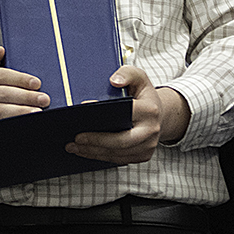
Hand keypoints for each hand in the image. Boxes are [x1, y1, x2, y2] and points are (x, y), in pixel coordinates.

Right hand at [0, 46, 48, 139]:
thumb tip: (1, 49)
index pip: (1, 75)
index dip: (20, 79)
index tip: (36, 83)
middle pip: (3, 94)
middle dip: (26, 96)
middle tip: (44, 99)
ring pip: (0, 111)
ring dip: (20, 112)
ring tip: (37, 112)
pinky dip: (7, 126)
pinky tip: (21, 126)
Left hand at [64, 66, 187, 163]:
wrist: (160, 115)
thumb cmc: (143, 96)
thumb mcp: (138, 78)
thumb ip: (127, 74)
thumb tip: (114, 81)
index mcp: (150, 110)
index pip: (124, 113)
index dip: (102, 115)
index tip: (82, 112)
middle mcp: (151, 130)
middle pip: (120, 141)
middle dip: (95, 141)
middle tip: (75, 139)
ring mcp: (148, 146)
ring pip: (117, 153)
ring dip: (93, 152)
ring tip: (73, 146)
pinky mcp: (143, 156)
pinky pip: (118, 159)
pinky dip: (100, 156)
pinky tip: (85, 151)